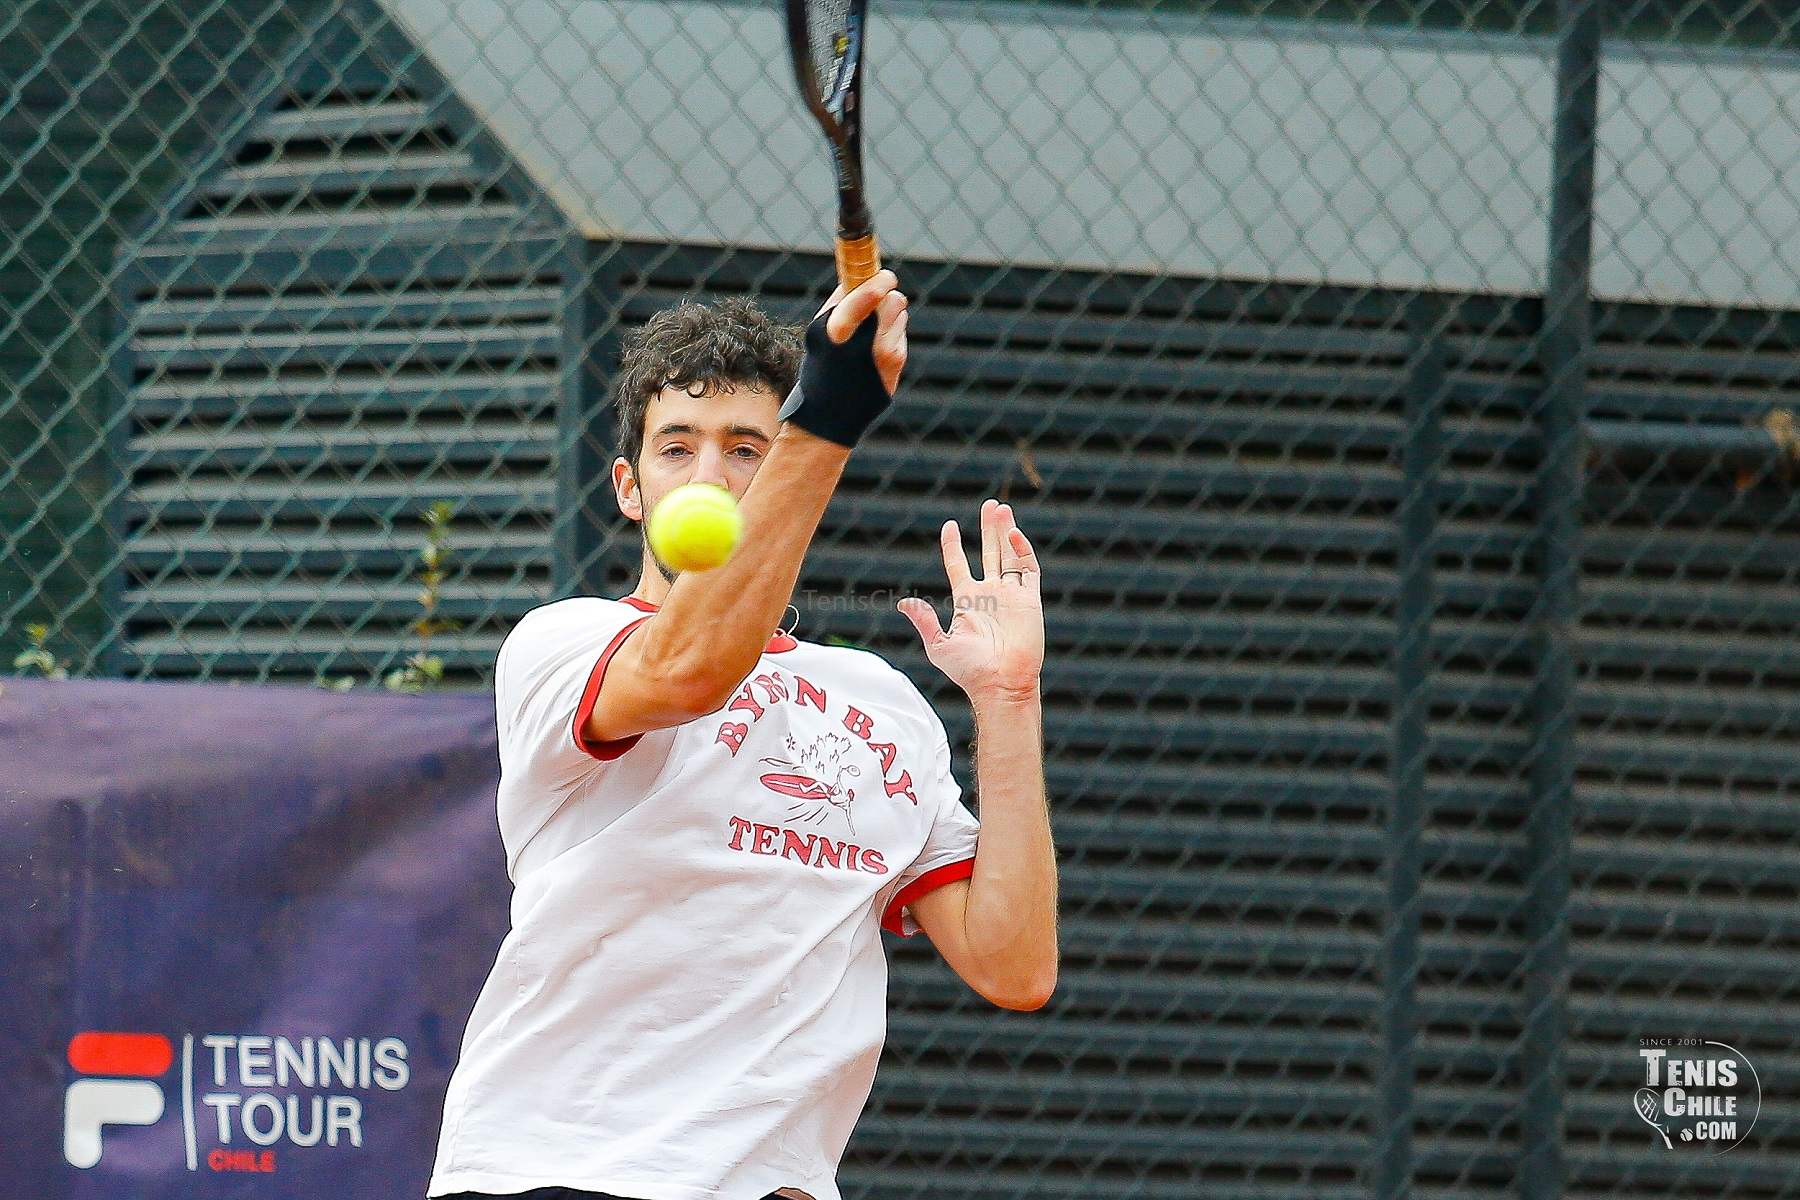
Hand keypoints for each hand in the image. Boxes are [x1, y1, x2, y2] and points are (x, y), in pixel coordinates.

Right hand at [818, 270, 908, 394]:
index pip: (865, 296)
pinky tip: (876, 347)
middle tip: (880, 294)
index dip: (879, 282)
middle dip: (887, 295)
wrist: (831, 413)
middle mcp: (864, 342)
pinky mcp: (896, 362)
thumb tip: (858, 276)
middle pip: (892, 300)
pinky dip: (892, 332)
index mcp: (837, 331)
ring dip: (890, 313)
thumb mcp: (819, 334)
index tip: (885, 277)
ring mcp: (884, 354)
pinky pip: (901, 331)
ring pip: (899, 312)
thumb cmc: (822, 367)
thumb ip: (838, 304)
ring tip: (872, 327)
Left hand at [898, 499, 1043, 702]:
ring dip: (1005, 531)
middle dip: (989, 528)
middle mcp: (990, 594)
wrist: (1000, 684)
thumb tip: (904, 603)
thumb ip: (924, 621)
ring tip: (1002, 508)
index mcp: (967, 601)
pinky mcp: (1030, 600)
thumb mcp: (939, 645)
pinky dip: (1022, 550)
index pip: (959, 565)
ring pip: (1009, 555)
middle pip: (989, 552)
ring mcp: (1011, 595)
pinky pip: (1028, 569)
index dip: (954, 545)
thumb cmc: (968, 670)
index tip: (950, 526)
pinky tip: (1012, 534)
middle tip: (991, 504)